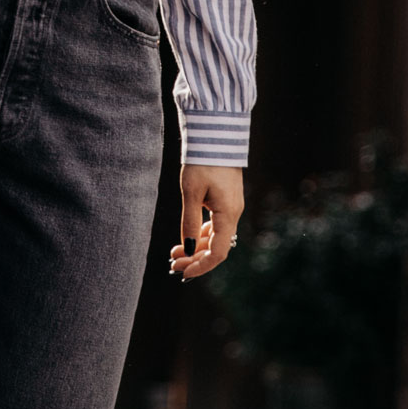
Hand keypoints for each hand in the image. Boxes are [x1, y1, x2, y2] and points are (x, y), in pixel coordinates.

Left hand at [171, 163, 242, 279]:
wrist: (215, 136)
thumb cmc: (203, 162)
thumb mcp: (191, 193)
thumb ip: (189, 222)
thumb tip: (188, 247)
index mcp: (228, 214)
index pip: (219, 252)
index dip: (202, 266)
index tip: (183, 272)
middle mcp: (233, 213)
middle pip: (217, 247)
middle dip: (196, 258)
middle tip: (173, 263)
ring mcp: (231, 206)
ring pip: (216, 236)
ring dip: (197, 247)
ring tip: (174, 252)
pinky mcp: (226, 200)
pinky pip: (216, 225)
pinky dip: (201, 234)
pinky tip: (187, 237)